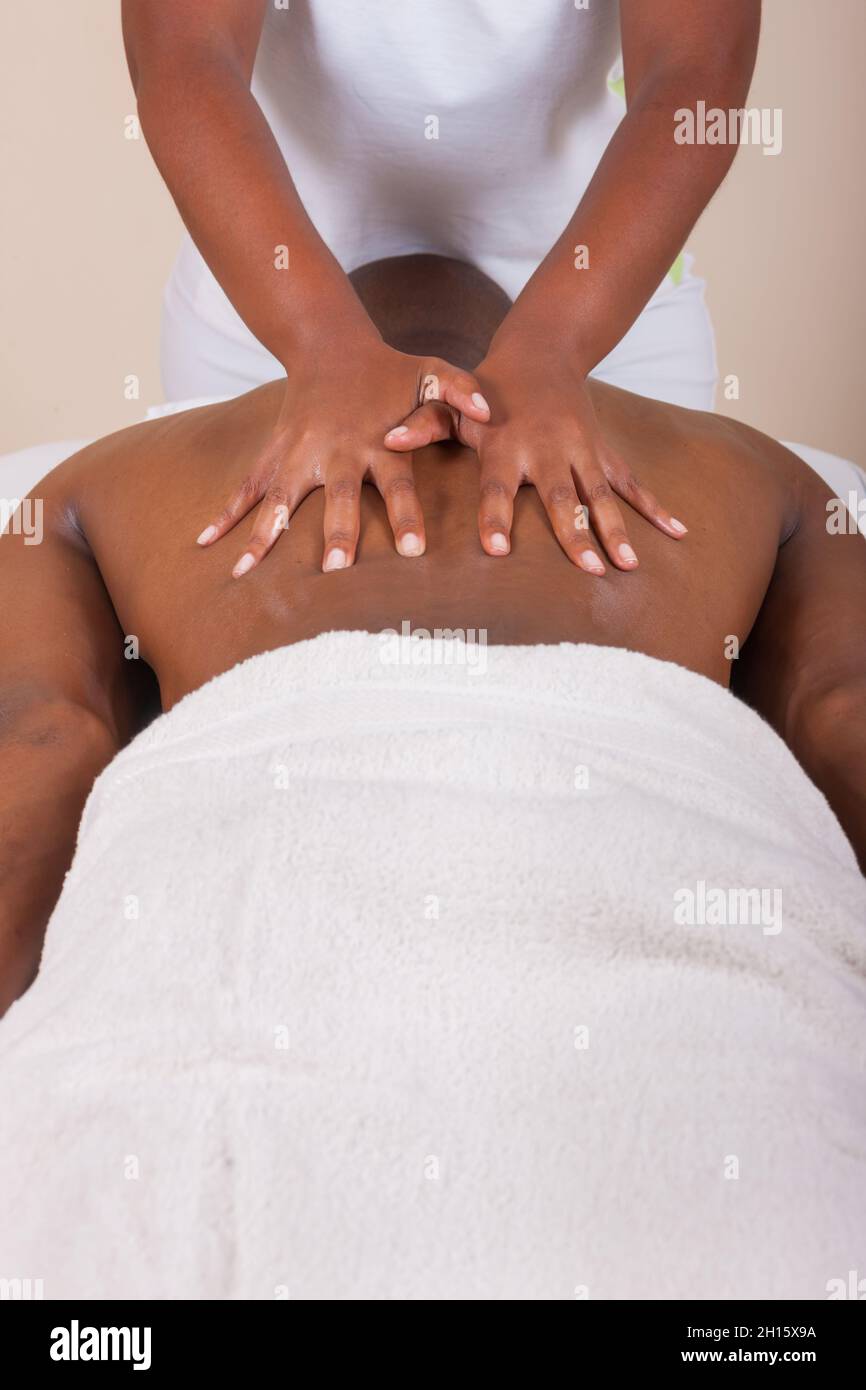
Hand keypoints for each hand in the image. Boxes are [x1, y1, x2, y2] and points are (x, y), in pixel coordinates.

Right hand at [196, 329, 489, 574]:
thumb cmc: (389, 370)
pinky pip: (248, 488)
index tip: (413, 551)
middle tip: (336, 568)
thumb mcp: (432, 372)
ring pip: (280, 500)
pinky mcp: (275, 454)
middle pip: (337, 497)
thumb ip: (462, 392)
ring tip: (243, 572)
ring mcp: (298, 454)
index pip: (397, 483)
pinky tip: (206, 544)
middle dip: (337, 532)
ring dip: (263, 535)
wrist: (329, 345)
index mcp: (376, 441)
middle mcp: (335, 451)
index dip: (406, 515)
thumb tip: (491, 411)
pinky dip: (226, 515)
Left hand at [383, 331, 686, 572]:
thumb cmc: (487, 392)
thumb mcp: (451, 405)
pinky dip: (656, 509)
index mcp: (507, 446)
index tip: (495, 549)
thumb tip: (386, 440)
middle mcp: (548, 450)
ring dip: (617, 530)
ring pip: (602, 496)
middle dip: (575, 534)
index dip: (495, 517)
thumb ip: (422, 424)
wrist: (541, 354)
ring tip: (627, 566)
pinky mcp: (603, 453)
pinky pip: (632, 484)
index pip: (497, 488)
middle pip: (561, 499)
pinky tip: (679, 534)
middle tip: (587, 571)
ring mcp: (581, 452)